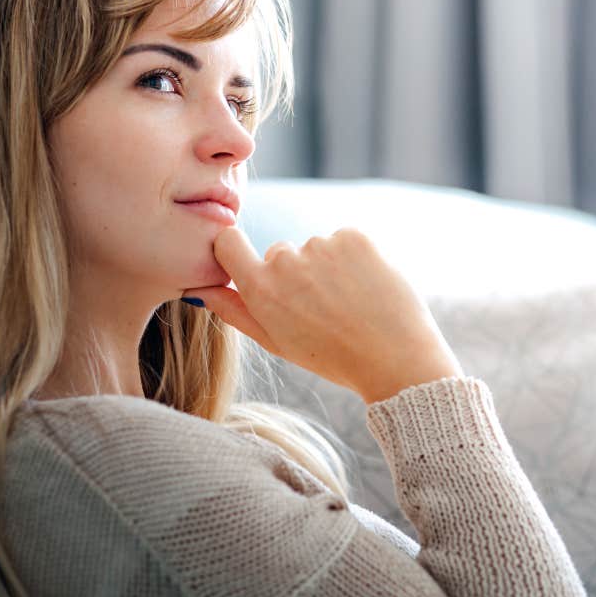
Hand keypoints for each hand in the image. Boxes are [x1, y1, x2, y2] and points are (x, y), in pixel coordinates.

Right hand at [181, 226, 462, 403]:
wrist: (395, 359)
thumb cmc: (332, 357)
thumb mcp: (277, 342)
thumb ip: (235, 312)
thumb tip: (201, 289)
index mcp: (261, 289)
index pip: (227, 242)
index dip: (234, 249)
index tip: (248, 262)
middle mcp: (286, 262)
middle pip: (278, 253)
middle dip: (294, 275)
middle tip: (322, 310)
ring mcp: (321, 245)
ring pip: (315, 249)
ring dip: (327, 268)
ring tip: (349, 304)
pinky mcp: (354, 237)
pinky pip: (343, 241)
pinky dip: (353, 260)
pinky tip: (365, 289)